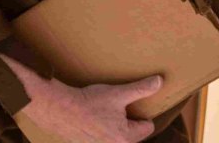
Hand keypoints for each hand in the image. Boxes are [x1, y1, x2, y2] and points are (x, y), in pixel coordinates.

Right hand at [1, 53, 160, 142]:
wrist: (58, 110)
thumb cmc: (90, 102)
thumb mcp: (119, 93)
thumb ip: (141, 89)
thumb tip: (159, 82)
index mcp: (124, 138)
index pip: (147, 127)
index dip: (144, 113)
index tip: (136, 104)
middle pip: (133, 134)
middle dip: (130, 120)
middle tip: (122, 106)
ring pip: (117, 136)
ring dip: (116, 125)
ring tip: (108, 111)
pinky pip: (102, 137)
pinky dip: (102, 128)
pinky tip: (95, 117)